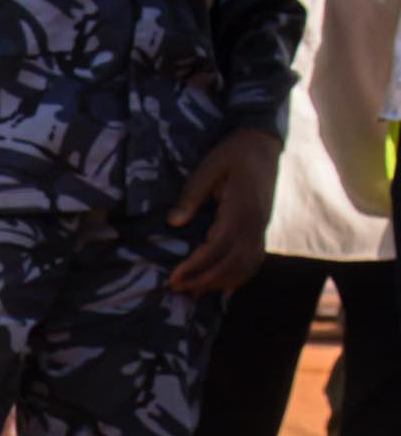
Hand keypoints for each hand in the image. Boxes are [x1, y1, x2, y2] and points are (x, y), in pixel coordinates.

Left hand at [167, 127, 281, 294]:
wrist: (262, 143)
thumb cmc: (232, 153)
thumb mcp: (209, 167)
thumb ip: (191, 194)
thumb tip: (173, 222)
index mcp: (240, 209)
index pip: (217, 248)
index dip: (195, 267)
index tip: (173, 278)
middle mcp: (254, 223)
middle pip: (232, 264)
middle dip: (205, 281)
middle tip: (178, 289)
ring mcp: (261, 226)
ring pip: (246, 266)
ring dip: (221, 282)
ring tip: (195, 292)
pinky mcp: (261, 227)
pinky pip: (255, 259)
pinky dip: (240, 276)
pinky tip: (223, 287)